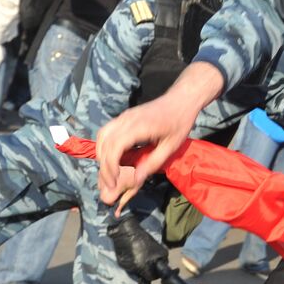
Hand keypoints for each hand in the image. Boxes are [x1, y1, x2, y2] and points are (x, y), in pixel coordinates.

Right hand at [95, 93, 195, 210]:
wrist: (181, 100)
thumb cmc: (180, 122)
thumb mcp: (171, 146)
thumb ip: (153, 163)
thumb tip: (136, 180)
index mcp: (140, 127)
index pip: (115, 146)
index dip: (111, 165)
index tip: (113, 181)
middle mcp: (127, 119)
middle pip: (105, 143)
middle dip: (104, 165)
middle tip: (110, 183)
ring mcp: (124, 116)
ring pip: (102, 135)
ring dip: (102, 155)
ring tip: (109, 172)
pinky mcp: (124, 116)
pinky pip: (107, 130)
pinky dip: (104, 145)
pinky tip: (111, 157)